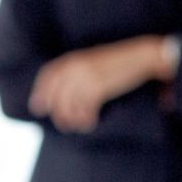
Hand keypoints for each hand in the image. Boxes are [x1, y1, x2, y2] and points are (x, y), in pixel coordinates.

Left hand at [29, 36, 169, 132]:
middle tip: (63, 124)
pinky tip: (90, 123)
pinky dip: (87, 118)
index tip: (38, 108)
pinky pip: (86, 108)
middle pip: (58, 94)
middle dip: (57, 111)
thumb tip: (69, 89)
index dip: (41, 93)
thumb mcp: (96, 59)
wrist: (143, 56)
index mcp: (75, 58)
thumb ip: (80, 69)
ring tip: (78, 125)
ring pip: (70, 104)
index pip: (49, 76)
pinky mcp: (99, 87)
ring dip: (73, 118)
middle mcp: (77, 67)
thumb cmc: (122, 60)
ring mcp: (87, 77)